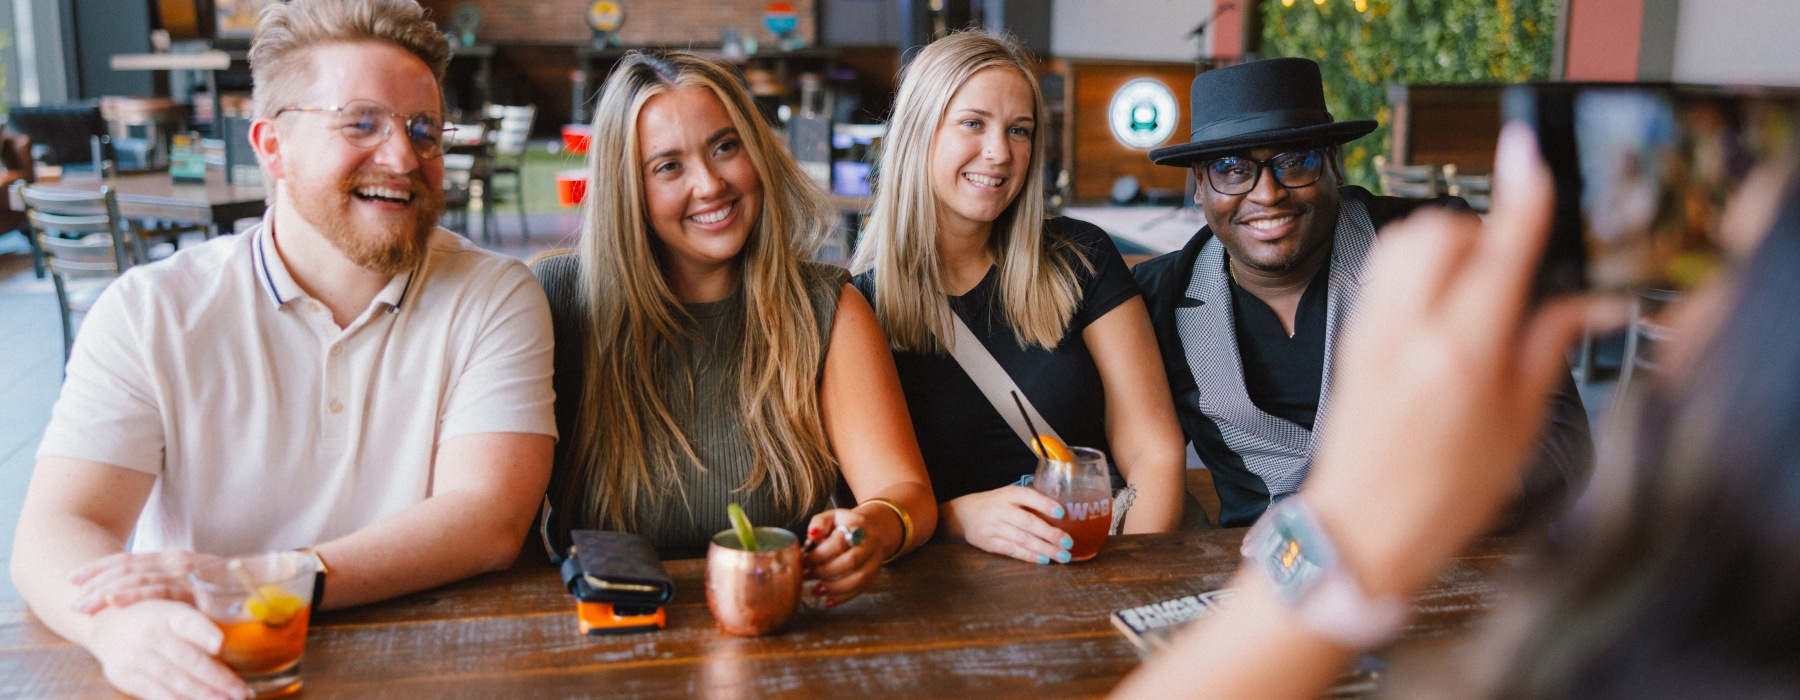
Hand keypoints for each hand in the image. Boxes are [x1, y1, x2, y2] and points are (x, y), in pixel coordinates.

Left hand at [70, 550, 220, 613]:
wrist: (271, 581)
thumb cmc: (233, 588)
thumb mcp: (196, 586)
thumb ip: (172, 588)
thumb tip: (143, 597)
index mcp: (173, 559)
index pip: (128, 561)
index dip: (99, 568)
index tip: (74, 579)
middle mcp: (176, 561)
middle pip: (125, 569)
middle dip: (94, 584)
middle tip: (73, 601)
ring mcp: (186, 573)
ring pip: (137, 578)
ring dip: (105, 591)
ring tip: (83, 604)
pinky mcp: (198, 587)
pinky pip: (160, 590)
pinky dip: (135, 594)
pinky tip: (114, 601)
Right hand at [85, 599, 246, 699]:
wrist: (107, 624)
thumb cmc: (156, 619)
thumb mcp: (177, 613)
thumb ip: (201, 631)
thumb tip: (232, 653)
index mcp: (170, 614)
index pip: (188, 622)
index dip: (204, 633)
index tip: (220, 644)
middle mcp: (152, 634)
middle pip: (189, 660)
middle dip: (218, 679)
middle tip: (240, 692)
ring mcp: (136, 655)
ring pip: (175, 681)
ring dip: (203, 695)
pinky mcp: (124, 676)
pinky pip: (156, 693)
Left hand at [800, 508, 881, 606]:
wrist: (872, 530)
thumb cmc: (845, 525)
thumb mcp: (831, 517)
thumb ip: (819, 523)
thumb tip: (812, 534)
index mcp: (858, 526)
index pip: (840, 543)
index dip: (820, 554)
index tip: (805, 560)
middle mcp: (871, 543)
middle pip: (851, 562)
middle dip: (826, 572)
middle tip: (808, 575)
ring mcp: (875, 560)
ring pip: (859, 579)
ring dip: (834, 588)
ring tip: (816, 589)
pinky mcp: (875, 575)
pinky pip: (861, 590)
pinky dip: (843, 598)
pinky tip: (828, 601)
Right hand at [940, 486, 1074, 563]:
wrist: (963, 514)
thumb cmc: (995, 504)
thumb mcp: (1009, 495)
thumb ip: (1030, 502)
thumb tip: (1062, 515)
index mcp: (1008, 494)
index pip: (1028, 496)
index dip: (1045, 504)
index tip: (1062, 513)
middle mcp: (1000, 509)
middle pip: (1027, 522)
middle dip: (1050, 534)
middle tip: (1068, 542)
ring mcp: (993, 527)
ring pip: (1022, 539)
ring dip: (1044, 549)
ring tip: (1062, 555)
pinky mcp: (989, 543)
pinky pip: (1012, 550)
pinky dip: (1029, 556)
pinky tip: (1044, 559)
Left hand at [1304, 123, 1616, 597]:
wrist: (1360, 532)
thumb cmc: (1442, 495)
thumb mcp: (1518, 426)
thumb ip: (1545, 348)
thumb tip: (1584, 302)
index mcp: (1461, 356)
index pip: (1497, 253)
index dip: (1521, 195)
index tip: (1529, 152)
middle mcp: (1408, 333)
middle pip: (1442, 229)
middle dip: (1481, 230)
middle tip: (1509, 271)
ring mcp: (1371, 331)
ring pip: (1404, 240)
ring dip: (1444, 240)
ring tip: (1474, 284)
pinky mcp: (1350, 337)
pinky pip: (1382, 270)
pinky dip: (1415, 265)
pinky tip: (1438, 301)